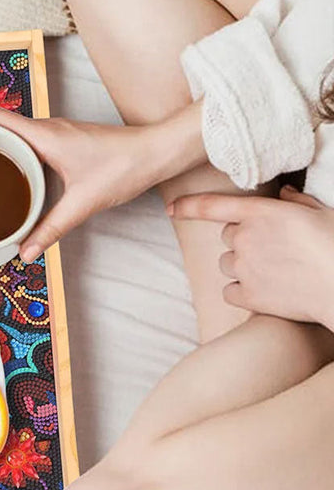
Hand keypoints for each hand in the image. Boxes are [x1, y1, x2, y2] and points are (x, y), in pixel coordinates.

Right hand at [0, 105, 192, 261]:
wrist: (156, 152)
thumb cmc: (125, 167)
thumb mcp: (83, 203)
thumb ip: (52, 228)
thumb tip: (26, 252)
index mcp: (44, 135)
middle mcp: (45, 128)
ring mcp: (53, 132)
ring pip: (9, 129)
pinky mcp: (61, 140)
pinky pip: (23, 138)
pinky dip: (5, 147)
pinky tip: (2, 170)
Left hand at [171, 187, 333, 327]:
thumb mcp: (320, 213)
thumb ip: (296, 202)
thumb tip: (284, 194)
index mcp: (260, 212)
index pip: (211, 205)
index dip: (187, 206)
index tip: (171, 209)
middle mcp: (244, 237)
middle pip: (227, 237)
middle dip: (244, 241)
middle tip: (273, 250)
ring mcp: (244, 267)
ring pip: (226, 264)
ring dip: (242, 266)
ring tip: (275, 272)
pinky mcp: (248, 295)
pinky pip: (229, 291)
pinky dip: (242, 292)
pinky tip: (266, 292)